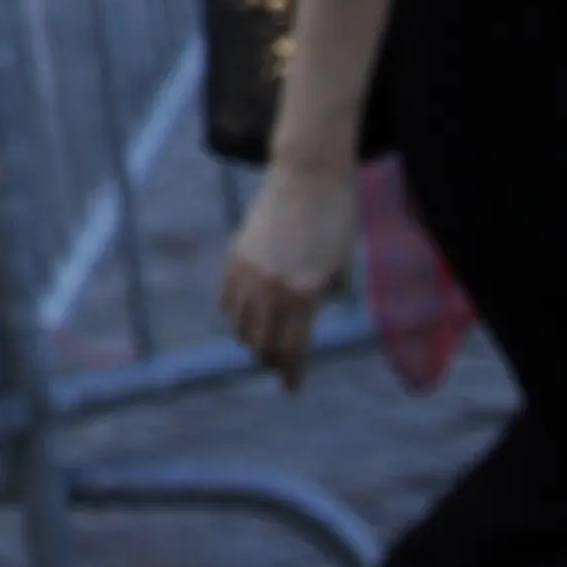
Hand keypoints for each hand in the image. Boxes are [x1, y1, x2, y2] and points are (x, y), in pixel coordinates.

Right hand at [217, 158, 353, 386]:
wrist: (309, 177)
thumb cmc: (335, 223)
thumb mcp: (339, 271)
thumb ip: (320, 301)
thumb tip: (301, 323)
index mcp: (305, 295)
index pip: (294, 350)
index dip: (292, 374)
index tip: (292, 389)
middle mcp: (273, 288)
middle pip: (263, 344)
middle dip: (272, 361)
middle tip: (279, 367)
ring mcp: (249, 272)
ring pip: (240, 326)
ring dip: (252, 340)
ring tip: (263, 344)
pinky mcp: (235, 255)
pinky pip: (227, 300)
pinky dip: (236, 314)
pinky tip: (247, 317)